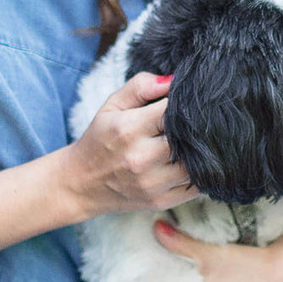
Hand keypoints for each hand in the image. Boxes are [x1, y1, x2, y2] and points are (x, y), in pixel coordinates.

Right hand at [61, 74, 195, 217]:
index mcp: (129, 129)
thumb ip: (140, 87)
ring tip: (199, 142)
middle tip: (202, 121)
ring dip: (202, 152)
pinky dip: (200, 174)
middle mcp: (141, 158)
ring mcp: (152, 183)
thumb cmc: (100, 140)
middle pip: (188, 139)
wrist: (80, 183)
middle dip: (197, 128)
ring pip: (196, 164)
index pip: (173, 111)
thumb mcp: (111, 106)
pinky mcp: (160, 201)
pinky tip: (193, 163)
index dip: (185, 104)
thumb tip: (172, 80)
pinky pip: (195, 187)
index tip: (189, 101)